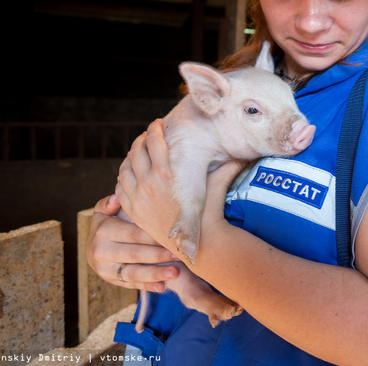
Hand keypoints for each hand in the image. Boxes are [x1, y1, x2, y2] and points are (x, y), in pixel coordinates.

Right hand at [85, 193, 180, 291]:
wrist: (92, 245)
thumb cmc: (106, 223)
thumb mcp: (104, 210)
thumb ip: (109, 203)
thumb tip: (116, 197)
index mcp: (103, 230)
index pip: (133, 233)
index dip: (153, 236)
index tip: (173, 237)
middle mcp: (101, 251)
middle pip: (135, 253)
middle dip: (159, 254)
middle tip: (180, 254)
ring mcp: (105, 269)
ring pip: (132, 273)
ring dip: (155, 273)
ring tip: (175, 272)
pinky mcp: (110, 280)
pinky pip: (130, 284)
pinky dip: (147, 286)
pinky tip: (162, 286)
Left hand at [115, 118, 247, 260]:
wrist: (197, 243)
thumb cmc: (208, 213)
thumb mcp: (216, 185)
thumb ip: (229, 166)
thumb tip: (248, 153)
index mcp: (165, 172)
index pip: (153, 141)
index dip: (154, 129)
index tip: (158, 124)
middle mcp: (147, 184)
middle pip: (135, 152)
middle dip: (140, 140)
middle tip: (146, 136)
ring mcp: (137, 198)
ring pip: (124, 169)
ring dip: (129, 157)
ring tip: (137, 153)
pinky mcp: (133, 211)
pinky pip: (119, 189)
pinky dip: (122, 178)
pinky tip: (130, 175)